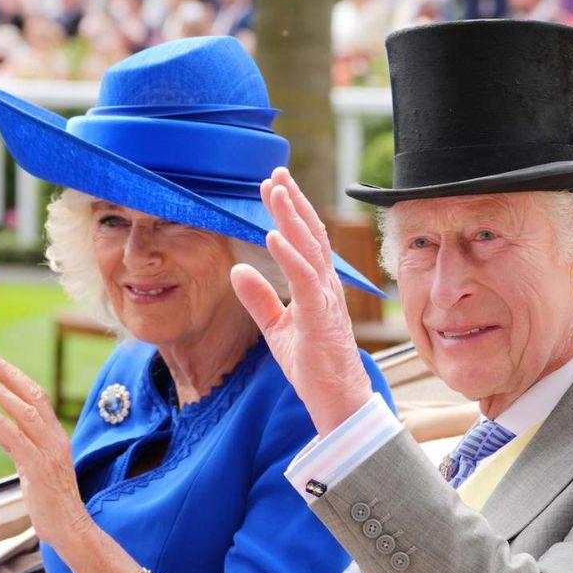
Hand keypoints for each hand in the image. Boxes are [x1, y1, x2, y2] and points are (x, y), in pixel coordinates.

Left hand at [0, 353, 91, 550]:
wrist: (72, 534)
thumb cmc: (50, 505)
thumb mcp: (33, 467)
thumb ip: (20, 443)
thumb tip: (1, 424)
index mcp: (51, 437)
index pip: (34, 395)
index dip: (15, 373)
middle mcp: (54, 439)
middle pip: (34, 394)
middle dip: (9, 370)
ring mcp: (49, 454)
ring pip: (27, 412)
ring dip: (3, 390)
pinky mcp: (41, 472)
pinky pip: (19, 443)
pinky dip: (1, 425)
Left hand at [229, 167, 371, 435]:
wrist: (335, 400)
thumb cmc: (313, 366)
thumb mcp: (277, 328)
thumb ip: (258, 299)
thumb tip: (237, 270)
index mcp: (317, 286)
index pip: (305, 239)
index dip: (290, 210)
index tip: (273, 185)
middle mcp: (325, 286)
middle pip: (310, 234)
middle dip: (292, 201)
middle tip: (275, 173)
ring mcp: (325, 299)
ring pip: (309, 248)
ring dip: (291, 217)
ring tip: (274, 191)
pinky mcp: (320, 317)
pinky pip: (304, 279)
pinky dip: (289, 255)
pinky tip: (274, 236)